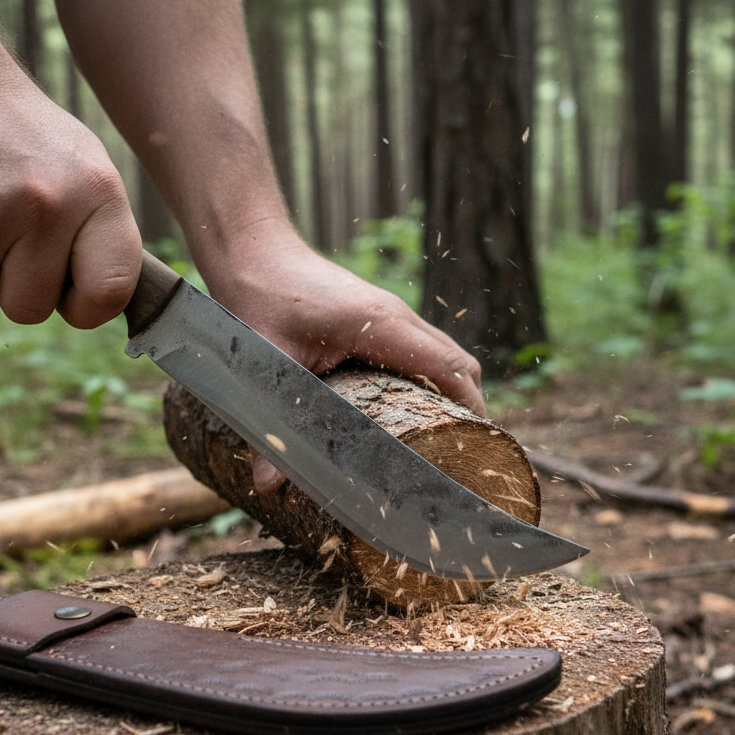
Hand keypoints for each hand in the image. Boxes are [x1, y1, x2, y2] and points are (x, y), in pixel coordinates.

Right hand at [0, 44, 141, 327]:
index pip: (109, 292)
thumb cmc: (26, 139)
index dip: (87, 307)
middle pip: (29, 309)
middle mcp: (47, 205)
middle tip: (9, 236)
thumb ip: (102, 238)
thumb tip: (106, 305)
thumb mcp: (86, 170)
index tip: (70, 293)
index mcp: (98, 194)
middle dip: (14, 285)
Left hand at [202, 228, 484, 491]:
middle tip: (462, 454)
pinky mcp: (378, 313)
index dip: (471, 407)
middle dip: (468, 407)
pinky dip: (430, 376)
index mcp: (379, 323)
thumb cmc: (260, 298)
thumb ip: (269, 422)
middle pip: (457, 362)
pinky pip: (421, 347)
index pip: (448, 366)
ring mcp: (390, 311)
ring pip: (442, 352)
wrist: (255, 251)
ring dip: (450, 391)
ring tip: (443, 440)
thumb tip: (267, 483)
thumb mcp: (264, 362)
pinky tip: (409, 408)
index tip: (479, 447)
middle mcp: (396, 314)